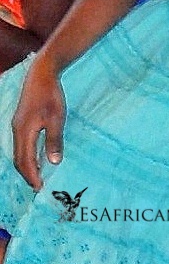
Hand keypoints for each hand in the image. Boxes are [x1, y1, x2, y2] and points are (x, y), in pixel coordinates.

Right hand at [11, 57, 65, 189]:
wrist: (41, 75)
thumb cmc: (51, 96)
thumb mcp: (57, 118)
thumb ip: (54, 140)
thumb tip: (54, 162)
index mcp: (23, 132)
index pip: (25, 161)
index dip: (32, 175)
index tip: (40, 188)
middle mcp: (16, 131)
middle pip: (18, 159)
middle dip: (27, 174)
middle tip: (38, 187)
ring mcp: (16, 126)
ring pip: (18, 152)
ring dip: (26, 166)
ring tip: (38, 176)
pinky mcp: (20, 122)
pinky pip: (21, 145)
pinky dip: (26, 156)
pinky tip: (36, 158)